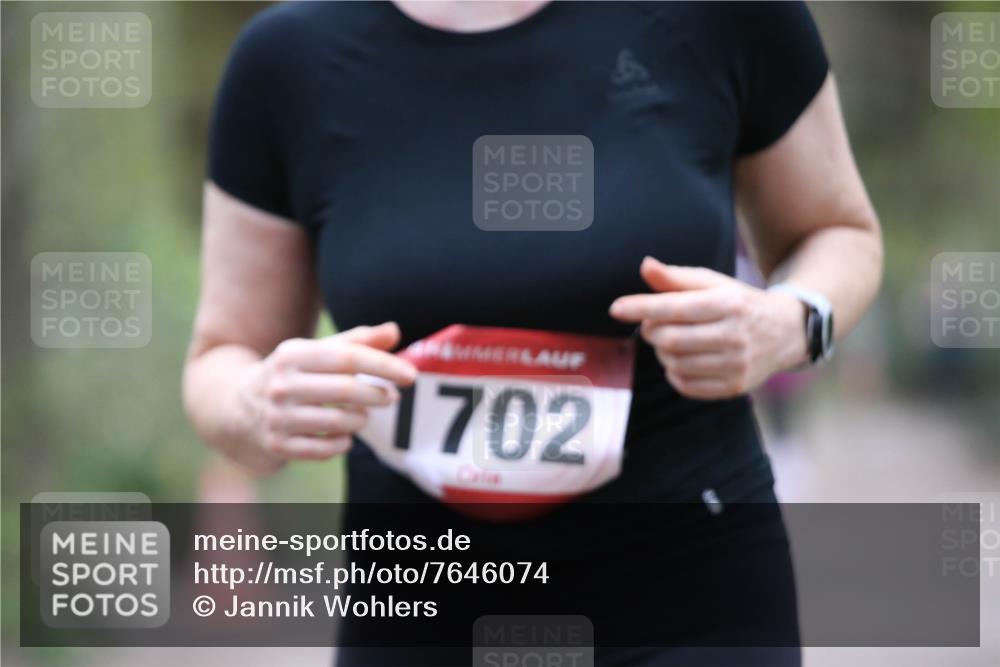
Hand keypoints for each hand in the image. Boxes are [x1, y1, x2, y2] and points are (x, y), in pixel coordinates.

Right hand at [237, 322, 416, 468]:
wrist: (234, 407)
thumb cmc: (291, 374)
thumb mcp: (315, 351)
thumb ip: (356, 341)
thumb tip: (394, 331)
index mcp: (292, 353)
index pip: (348, 357)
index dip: (384, 366)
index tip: (411, 374)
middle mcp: (281, 384)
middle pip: (346, 390)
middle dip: (377, 395)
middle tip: (392, 398)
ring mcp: (276, 417)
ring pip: (338, 422)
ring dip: (360, 420)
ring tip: (363, 415)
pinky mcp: (277, 445)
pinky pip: (325, 449)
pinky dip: (343, 443)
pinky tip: (345, 436)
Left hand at [609, 257, 806, 399]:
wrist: (785, 332)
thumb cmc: (737, 303)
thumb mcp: (712, 283)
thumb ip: (676, 278)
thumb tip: (645, 266)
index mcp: (729, 303)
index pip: (675, 307)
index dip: (641, 307)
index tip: (615, 308)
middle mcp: (736, 335)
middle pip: (670, 339)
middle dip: (651, 332)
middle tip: (652, 325)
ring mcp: (737, 365)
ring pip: (675, 363)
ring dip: (662, 352)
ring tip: (670, 340)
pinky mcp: (735, 387)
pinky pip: (685, 385)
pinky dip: (674, 372)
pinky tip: (682, 359)